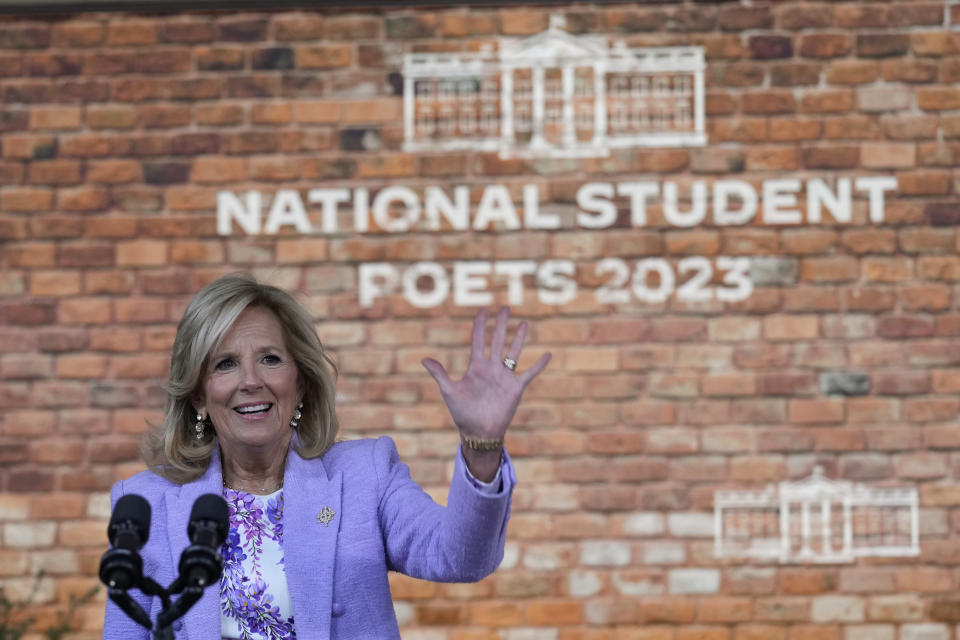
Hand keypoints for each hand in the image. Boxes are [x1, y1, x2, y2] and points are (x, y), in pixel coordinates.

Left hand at [422, 308, 550, 480]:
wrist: (479, 432)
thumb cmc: (462, 413)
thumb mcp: (449, 391)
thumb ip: (440, 374)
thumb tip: (424, 359)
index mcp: (476, 367)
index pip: (478, 340)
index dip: (480, 325)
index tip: (483, 310)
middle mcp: (491, 368)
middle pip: (497, 340)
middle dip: (501, 324)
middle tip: (505, 308)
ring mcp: (504, 377)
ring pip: (513, 352)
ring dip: (519, 338)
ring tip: (524, 323)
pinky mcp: (516, 388)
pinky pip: (530, 374)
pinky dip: (539, 365)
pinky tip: (548, 354)